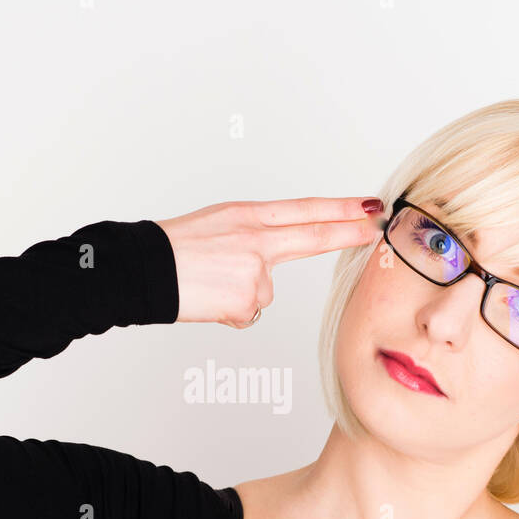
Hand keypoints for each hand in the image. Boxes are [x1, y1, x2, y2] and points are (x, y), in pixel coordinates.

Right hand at [154, 197, 384, 328]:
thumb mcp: (217, 225)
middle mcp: (256, 240)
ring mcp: (255, 272)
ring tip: (208, 283)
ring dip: (240, 294)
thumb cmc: (174, 249)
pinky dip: (229, 312)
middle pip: (312, 236)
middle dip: (347, 231)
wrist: (144, 270)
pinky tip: (208, 299)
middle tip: (374, 227)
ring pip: (264, 291)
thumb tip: (269, 264)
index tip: (368, 206)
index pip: (304, 211)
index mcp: (248, 217)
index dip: (339, 209)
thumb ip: (252, 238)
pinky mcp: (247, 301)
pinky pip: (247, 312)